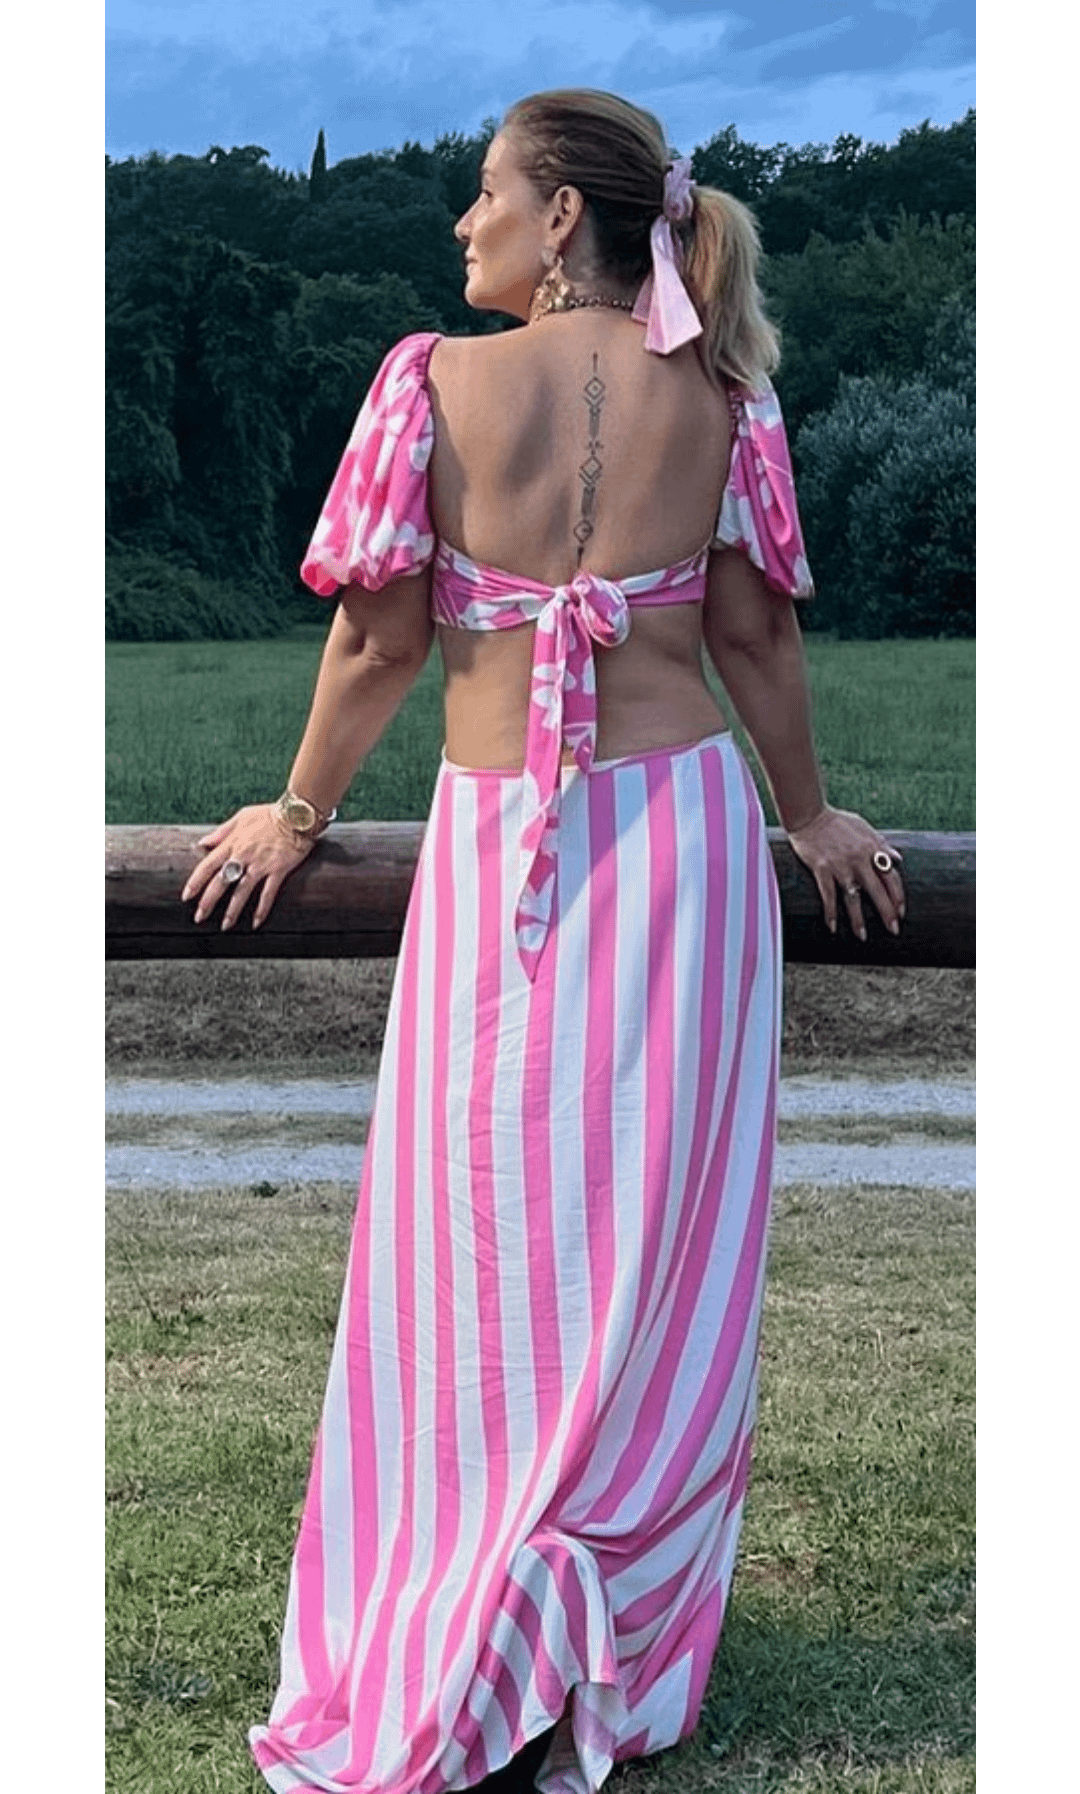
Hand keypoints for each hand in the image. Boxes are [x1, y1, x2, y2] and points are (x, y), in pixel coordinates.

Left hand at [180, 805, 315, 930]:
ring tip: (225, 926)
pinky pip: (268, 893)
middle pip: (221, 882)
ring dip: (232, 911)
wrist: (297, 814)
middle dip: (208, 902)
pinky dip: (262, 909)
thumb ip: (221, 832)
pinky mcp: (278, 870)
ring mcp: (261, 864)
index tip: (187, 896)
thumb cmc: (269, 814)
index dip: (195, 882)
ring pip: (242, 891)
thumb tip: (202, 843)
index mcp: (232, 843)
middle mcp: (243, 855)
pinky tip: (256, 923)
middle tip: (199, 917)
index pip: (208, 865)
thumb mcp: (241, 817)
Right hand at [787, 805, 904, 940]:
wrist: (809, 815)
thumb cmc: (837, 821)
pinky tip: (833, 927)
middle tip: (894, 930)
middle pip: (877, 891)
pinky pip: (828, 895)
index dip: (898, 896)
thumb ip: (882, 844)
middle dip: (887, 913)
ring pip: (853, 898)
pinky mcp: (821, 868)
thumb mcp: (864, 827)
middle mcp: (859, 859)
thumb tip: (899, 858)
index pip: (891, 877)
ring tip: (863, 937)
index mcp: (872, 848)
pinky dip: (831, 912)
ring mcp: (840, 865)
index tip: (901, 912)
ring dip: (858, 919)